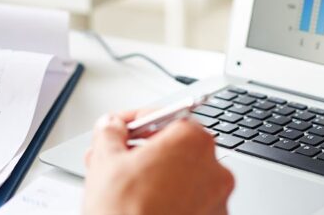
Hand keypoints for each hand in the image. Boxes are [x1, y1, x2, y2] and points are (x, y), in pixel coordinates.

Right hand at [83, 112, 233, 214]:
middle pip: (173, 148)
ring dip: (154, 176)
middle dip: (141, 151)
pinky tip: (143, 205)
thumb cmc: (126, 213)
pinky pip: (188, 202)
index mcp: (193, 141)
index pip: (161, 118)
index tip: (118, 128)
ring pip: (181, 177)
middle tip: (115, 159)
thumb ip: (110, 133)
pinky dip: (169, 200)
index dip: (132, 122)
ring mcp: (217, 200)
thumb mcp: (106, 160)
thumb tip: (111, 127)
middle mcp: (214, 168)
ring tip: (124, 188)